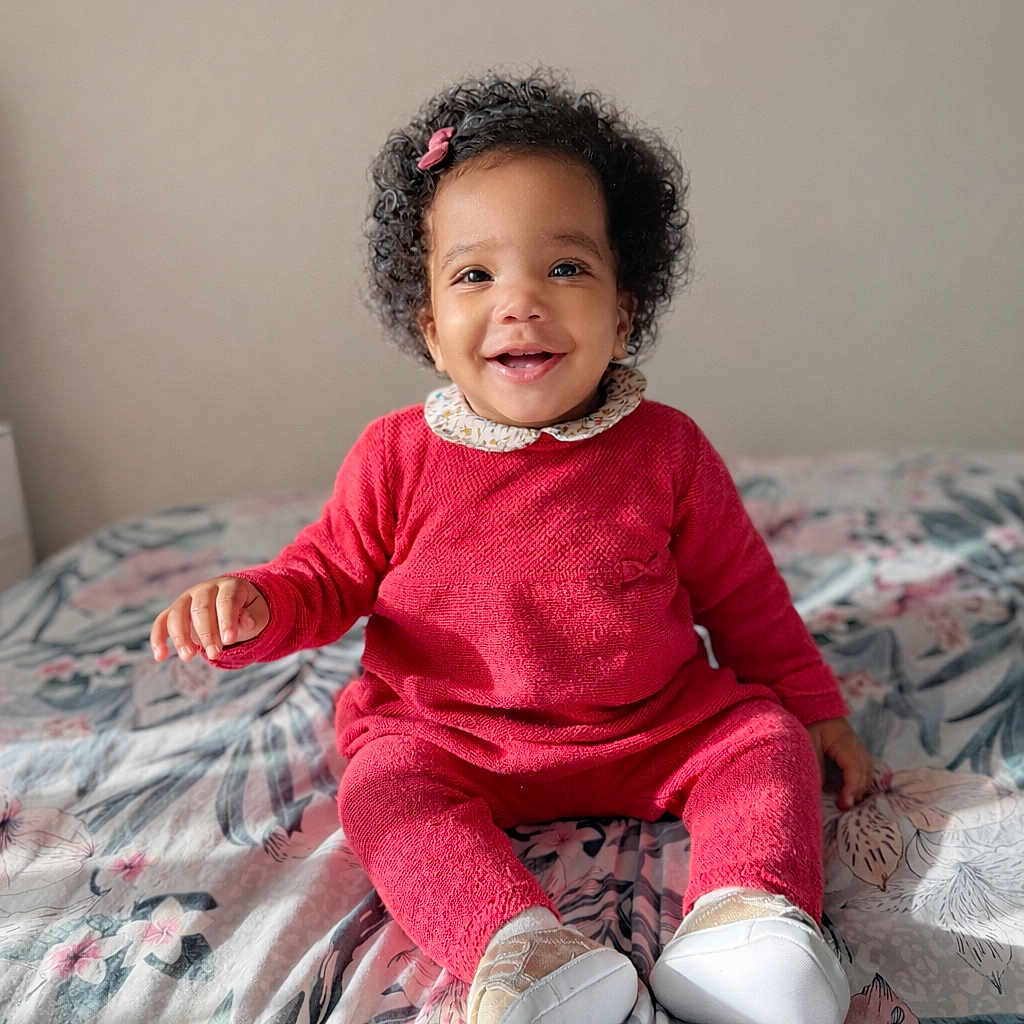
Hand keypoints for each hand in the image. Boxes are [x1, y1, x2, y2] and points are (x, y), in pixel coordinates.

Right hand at [150, 576, 268, 661]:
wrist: (235, 603)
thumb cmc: (249, 610)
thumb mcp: (259, 613)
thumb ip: (253, 618)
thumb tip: (245, 622)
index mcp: (230, 586)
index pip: (227, 601)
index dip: (227, 620)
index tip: (229, 640)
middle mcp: (206, 588)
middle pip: (201, 608)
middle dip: (207, 633)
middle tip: (215, 654)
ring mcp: (188, 598)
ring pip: (178, 614)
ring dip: (181, 637)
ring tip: (188, 657)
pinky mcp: (175, 610)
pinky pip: (162, 621)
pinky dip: (158, 638)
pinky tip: (160, 657)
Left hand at [806, 717, 872, 810]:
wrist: (812, 707)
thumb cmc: (808, 724)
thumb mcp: (808, 744)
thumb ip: (816, 766)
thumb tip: (822, 790)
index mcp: (843, 740)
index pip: (853, 768)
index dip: (850, 788)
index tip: (844, 804)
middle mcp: (855, 743)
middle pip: (864, 772)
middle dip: (856, 791)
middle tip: (843, 806)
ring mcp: (858, 745)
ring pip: (867, 771)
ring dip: (860, 787)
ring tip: (846, 800)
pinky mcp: (855, 749)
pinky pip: (864, 768)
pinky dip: (860, 780)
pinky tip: (850, 789)